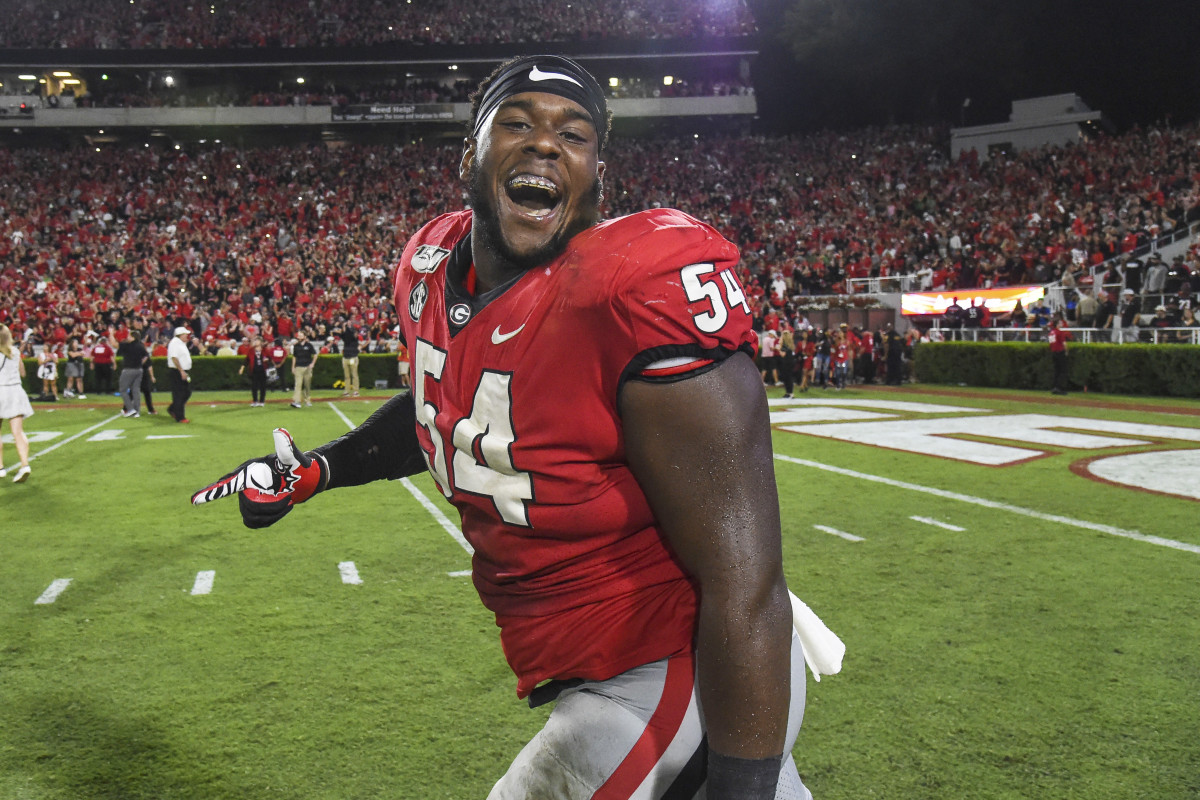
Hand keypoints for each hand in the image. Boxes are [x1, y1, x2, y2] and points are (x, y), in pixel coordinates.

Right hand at [191, 428, 327, 527]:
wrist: (304, 479)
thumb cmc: (296, 466)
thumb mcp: (292, 457)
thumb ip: (285, 447)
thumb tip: (280, 430)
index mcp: (247, 472)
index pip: (226, 484)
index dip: (210, 492)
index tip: (193, 500)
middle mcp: (243, 485)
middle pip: (247, 506)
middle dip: (270, 506)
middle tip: (288, 498)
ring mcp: (247, 498)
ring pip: (252, 516)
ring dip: (273, 513)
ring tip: (287, 501)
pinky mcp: (253, 509)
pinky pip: (254, 523)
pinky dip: (270, 520)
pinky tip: (283, 509)